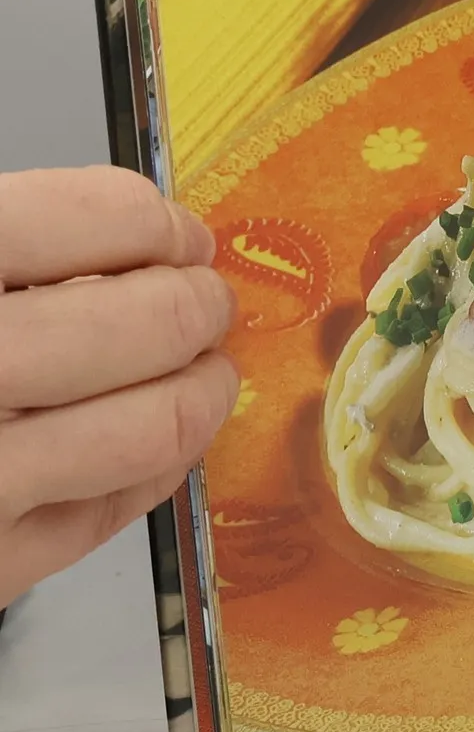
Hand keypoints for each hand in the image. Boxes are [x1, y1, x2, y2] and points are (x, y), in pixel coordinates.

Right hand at [0, 167, 236, 609]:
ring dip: (198, 392)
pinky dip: (149, 472)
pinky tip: (137, 447)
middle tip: (198, 304)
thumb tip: (133, 236)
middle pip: (150, 319)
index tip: (172, 235)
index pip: (100, 218)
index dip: (157, 223)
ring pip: (156, 425)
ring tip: (192, 374)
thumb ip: (17, 246)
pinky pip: (111, 512)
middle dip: (196, 307)